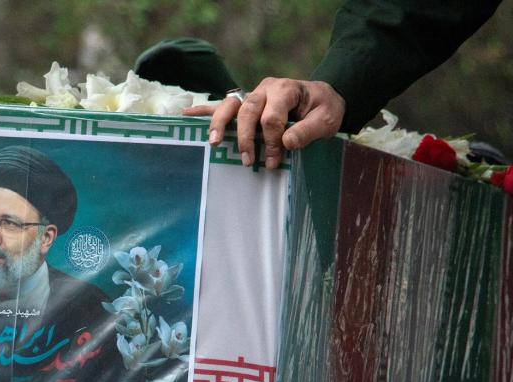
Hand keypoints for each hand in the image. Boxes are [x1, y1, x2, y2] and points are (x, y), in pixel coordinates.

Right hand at [184, 77, 344, 168]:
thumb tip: (286, 142)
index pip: (272, 116)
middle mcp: (265, 89)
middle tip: (249, 161)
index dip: (272, 140)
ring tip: (212, 143)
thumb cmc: (324, 109)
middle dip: (246, 137)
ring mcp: (253, 95)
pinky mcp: (245, 103)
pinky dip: (203, 110)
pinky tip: (185, 116)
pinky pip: (222, 105)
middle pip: (247, 110)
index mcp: (286, 89)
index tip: (276, 160)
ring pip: (230, 105)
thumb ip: (309, 130)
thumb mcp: (328, 119)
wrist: (321, 98)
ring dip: (219, 124)